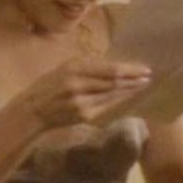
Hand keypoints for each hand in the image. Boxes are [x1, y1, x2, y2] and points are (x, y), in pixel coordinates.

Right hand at [14, 56, 151, 129]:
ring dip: (130, 91)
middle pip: (114, 82)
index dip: (130, 70)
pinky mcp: (84, 116)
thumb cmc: (48, 85)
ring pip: (113, 95)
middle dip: (134, 80)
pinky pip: (107, 107)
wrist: (32, 111)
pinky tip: (129, 98)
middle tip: (150, 78)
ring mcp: (82, 102)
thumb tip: (115, 66)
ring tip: (143, 86)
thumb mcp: (64, 68)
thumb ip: (87, 67)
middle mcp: (79, 84)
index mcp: (74, 68)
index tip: (145, 69)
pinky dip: (120, 101)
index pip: (109, 69)